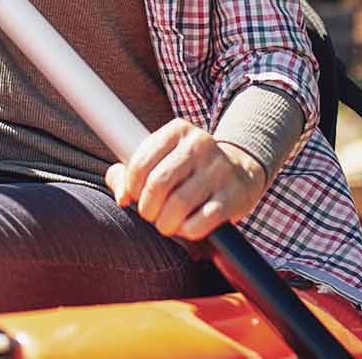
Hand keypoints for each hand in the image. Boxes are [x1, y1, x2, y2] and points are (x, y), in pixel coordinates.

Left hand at [105, 118, 266, 241]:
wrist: (241, 173)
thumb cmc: (188, 170)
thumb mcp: (161, 160)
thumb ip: (130, 174)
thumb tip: (121, 197)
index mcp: (177, 130)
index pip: (140, 162)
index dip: (131, 187)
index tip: (136, 197)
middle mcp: (200, 145)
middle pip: (158, 184)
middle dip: (147, 208)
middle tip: (151, 214)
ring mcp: (218, 169)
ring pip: (178, 205)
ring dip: (165, 223)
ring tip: (167, 223)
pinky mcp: (233, 195)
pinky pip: (200, 221)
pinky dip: (187, 230)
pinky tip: (187, 226)